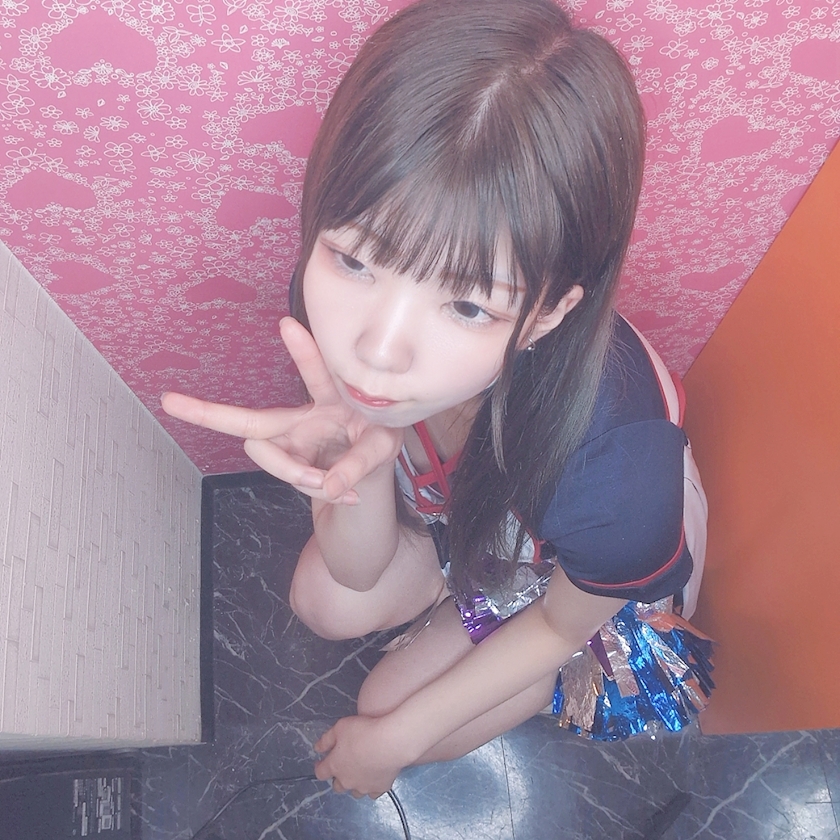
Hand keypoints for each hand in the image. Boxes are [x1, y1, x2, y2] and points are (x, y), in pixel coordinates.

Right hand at [161, 317, 402, 503]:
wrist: (374, 468)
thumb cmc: (378, 440)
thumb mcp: (381, 450)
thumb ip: (358, 465)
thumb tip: (329, 486)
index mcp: (330, 398)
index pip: (314, 374)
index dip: (303, 351)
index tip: (287, 322)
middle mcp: (301, 416)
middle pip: (252, 420)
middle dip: (208, 412)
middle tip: (170, 401)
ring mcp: (290, 441)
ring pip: (274, 461)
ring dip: (303, 478)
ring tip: (341, 485)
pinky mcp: (290, 460)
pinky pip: (294, 480)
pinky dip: (319, 490)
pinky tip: (347, 493)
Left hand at [314, 715, 408, 798]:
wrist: (390, 742)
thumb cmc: (363, 731)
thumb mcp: (340, 727)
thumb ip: (326, 739)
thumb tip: (317, 748)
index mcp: (335, 766)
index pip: (320, 773)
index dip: (319, 767)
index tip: (321, 762)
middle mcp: (347, 780)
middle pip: (337, 786)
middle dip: (337, 777)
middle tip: (343, 766)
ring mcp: (364, 787)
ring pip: (355, 792)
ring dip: (354, 784)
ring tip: (359, 773)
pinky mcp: (380, 788)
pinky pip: (372, 793)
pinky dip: (371, 787)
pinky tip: (373, 778)